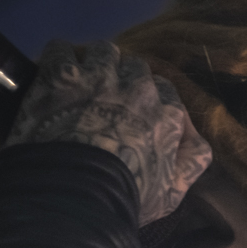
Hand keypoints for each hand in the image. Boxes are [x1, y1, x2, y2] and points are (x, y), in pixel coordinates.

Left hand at [0, 40, 210, 225]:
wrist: (76, 193)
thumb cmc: (127, 198)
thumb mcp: (173, 193)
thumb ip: (191, 161)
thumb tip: (193, 137)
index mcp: (167, 113)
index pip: (165, 91)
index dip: (150, 101)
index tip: (136, 115)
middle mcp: (138, 87)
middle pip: (136, 67)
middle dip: (124, 80)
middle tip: (107, 101)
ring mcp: (99, 77)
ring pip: (103, 51)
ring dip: (95, 64)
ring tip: (82, 83)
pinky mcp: (61, 75)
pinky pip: (61, 49)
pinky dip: (58, 59)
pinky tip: (54, 75)